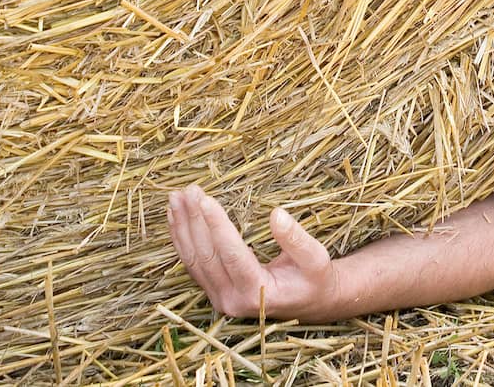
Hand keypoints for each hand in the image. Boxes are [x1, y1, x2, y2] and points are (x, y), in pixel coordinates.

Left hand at [167, 185, 339, 319]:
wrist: (313, 302)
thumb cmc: (316, 279)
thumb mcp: (316, 258)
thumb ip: (296, 239)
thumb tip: (277, 214)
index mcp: (258, 293)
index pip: (231, 254)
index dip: (217, 225)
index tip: (205, 198)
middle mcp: (233, 301)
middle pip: (206, 256)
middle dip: (195, 220)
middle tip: (189, 190)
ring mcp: (221, 299)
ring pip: (193, 261)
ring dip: (183, 228)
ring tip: (176, 199)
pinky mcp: (215, 293)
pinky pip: (193, 265)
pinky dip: (182, 240)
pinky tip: (177, 219)